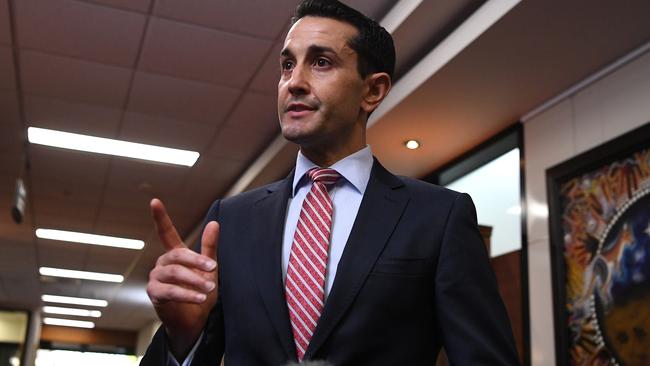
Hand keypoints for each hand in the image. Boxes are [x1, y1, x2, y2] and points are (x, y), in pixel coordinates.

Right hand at [146, 198, 218, 358]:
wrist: (194, 321)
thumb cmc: (201, 292)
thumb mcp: (209, 269)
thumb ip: (209, 247)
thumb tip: (214, 223)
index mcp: (175, 254)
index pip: (166, 232)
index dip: (161, 217)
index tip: (154, 201)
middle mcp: (163, 263)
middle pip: (177, 255)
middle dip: (196, 261)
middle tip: (213, 268)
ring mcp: (156, 278)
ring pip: (174, 273)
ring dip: (194, 280)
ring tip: (209, 289)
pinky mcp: (155, 294)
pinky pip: (170, 291)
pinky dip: (186, 294)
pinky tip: (200, 298)